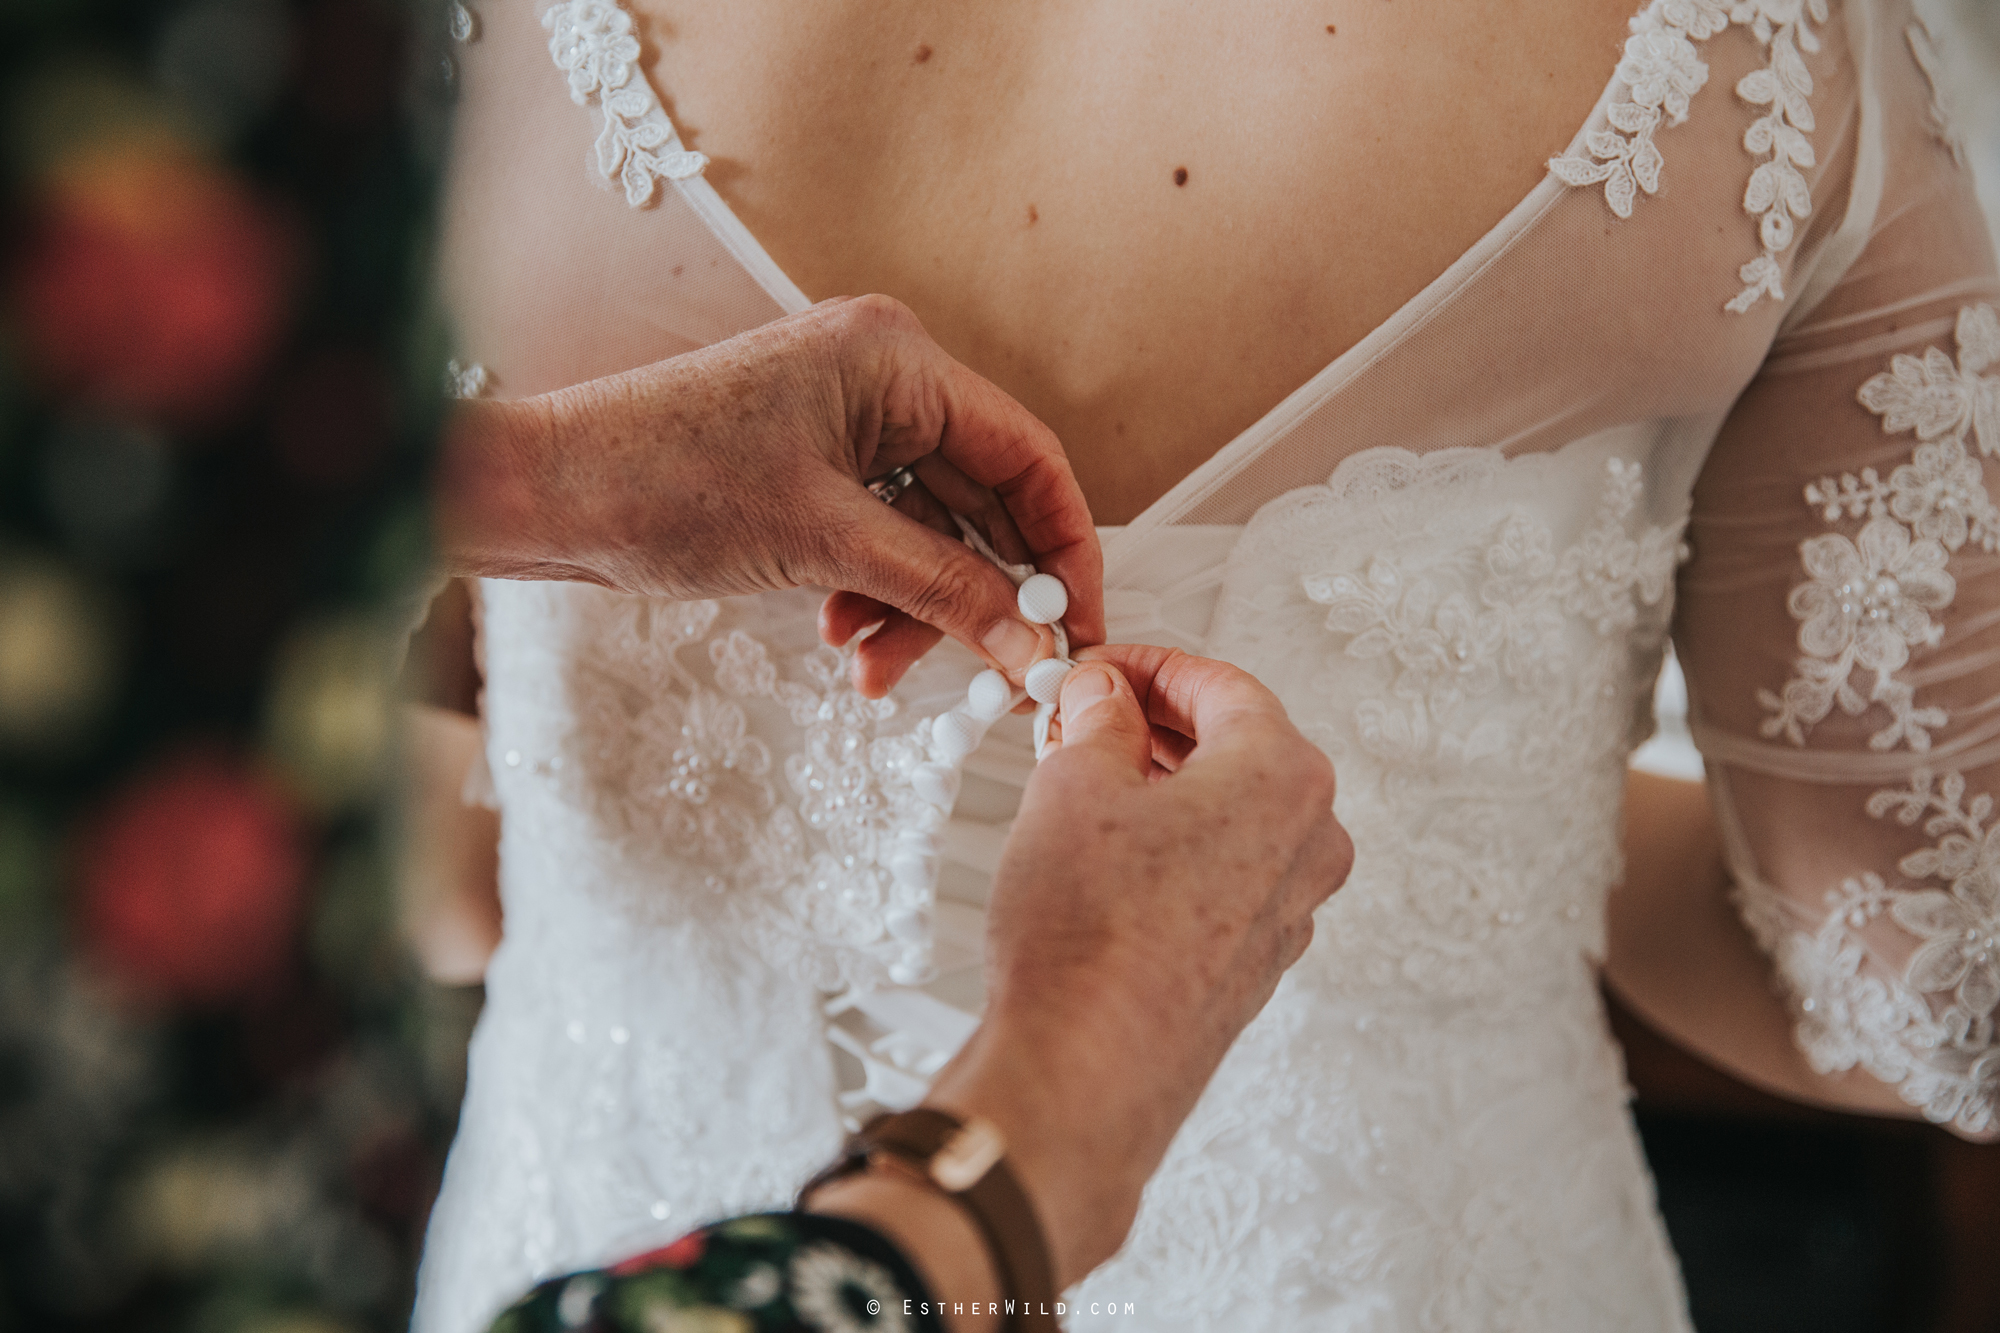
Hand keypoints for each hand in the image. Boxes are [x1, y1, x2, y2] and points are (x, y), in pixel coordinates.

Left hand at [435, 295, 1101, 694]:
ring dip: (917, 605)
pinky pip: (882, 534)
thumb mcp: (828, 546)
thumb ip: (946, 592)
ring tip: (873, 668)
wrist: (548, 496)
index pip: (1028, 455)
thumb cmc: (666, 485)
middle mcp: (883, 378)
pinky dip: (875, 592)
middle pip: (982, 500)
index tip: (1079, 628)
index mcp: (899, 360)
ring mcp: (845, 420)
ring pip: (930, 530)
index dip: (1064, 548)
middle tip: (1001, 674)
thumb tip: (1036, 647)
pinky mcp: (812, 462)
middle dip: (980, 593)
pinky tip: (843, 638)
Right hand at [922, 646, 1353, 1287]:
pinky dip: (1174, 846)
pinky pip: (1223, 874)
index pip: (1222, 686)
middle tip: (1086, 716)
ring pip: (1230, 815)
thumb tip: (1102, 697)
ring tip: (1083, 782)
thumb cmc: (1090, 937)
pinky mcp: (1255, 961)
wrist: (1087, 1068)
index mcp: (1284, 777)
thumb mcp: (1073, 781)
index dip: (1149, 667)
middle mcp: (1308, 843)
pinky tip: (1106, 854)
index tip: (1101, 669)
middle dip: (1155, 725)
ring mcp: (1289, 910)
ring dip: (1164, 786)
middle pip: (1237, 747)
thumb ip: (1098, 717)